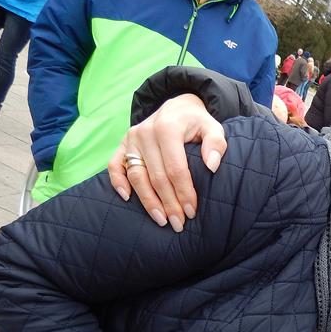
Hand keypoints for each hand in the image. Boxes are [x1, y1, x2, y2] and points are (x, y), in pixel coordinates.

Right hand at [106, 94, 225, 231]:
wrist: (176, 107)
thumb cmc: (196, 123)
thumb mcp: (213, 127)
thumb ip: (216, 144)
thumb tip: (212, 166)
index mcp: (167, 128)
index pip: (175, 168)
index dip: (183, 192)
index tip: (191, 211)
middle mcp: (145, 133)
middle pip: (156, 177)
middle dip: (168, 203)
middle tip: (178, 224)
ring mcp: (131, 139)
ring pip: (136, 176)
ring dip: (148, 201)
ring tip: (161, 220)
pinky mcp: (122, 144)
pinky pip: (114, 165)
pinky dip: (117, 182)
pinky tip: (127, 199)